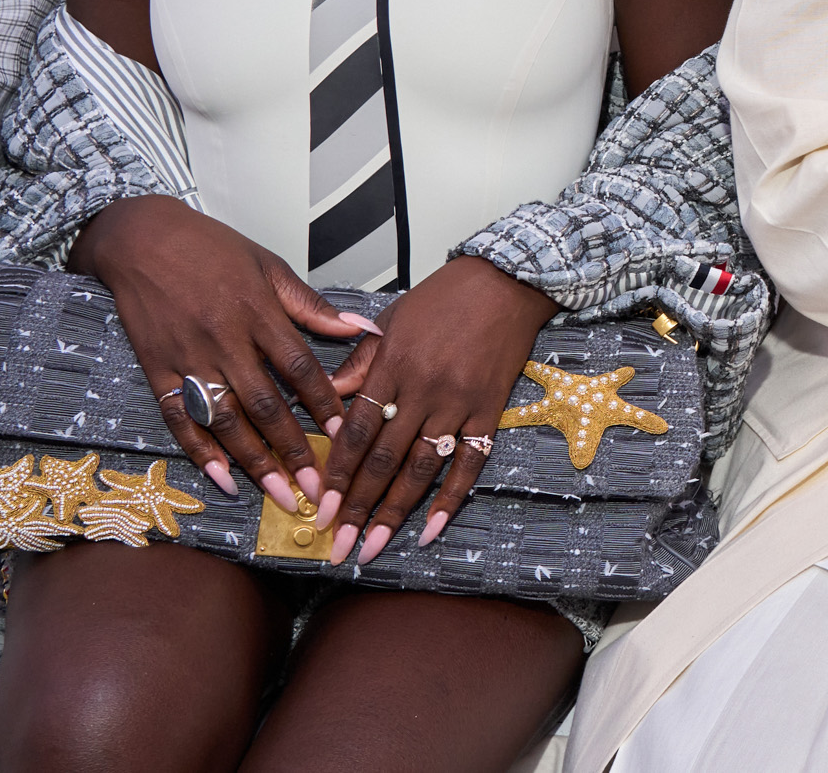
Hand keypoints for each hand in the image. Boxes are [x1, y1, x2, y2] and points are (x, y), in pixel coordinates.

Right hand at [70, 195, 371, 511]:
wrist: (142, 238)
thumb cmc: (211, 248)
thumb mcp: (269, 267)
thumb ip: (312, 306)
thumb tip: (362, 328)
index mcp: (259, 313)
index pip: (300, 369)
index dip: (325, 406)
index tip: (346, 437)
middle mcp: (225, 340)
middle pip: (265, 405)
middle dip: (294, 450)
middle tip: (317, 488)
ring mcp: (188, 358)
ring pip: (225, 419)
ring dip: (253, 460)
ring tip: (278, 493)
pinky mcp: (156, 368)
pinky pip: (178, 417)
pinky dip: (198, 449)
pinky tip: (221, 477)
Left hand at [317, 256, 555, 563]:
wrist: (507, 281)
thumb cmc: (447, 296)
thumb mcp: (393, 319)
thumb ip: (361, 361)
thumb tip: (327, 399)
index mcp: (393, 365)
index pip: (356, 431)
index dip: (337, 474)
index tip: (320, 508)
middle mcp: (424, 390)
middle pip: (383, 460)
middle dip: (357, 507)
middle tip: (336, 545)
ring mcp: (459, 403)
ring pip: (420, 469)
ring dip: (394, 513)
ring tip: (372, 547)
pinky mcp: (489, 411)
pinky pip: (469, 464)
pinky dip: (450, 499)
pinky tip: (430, 529)